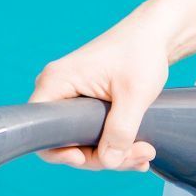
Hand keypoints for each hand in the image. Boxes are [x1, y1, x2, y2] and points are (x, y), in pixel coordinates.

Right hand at [29, 24, 168, 170]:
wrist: (154, 34)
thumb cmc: (141, 53)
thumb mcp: (134, 95)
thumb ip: (120, 130)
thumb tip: (108, 162)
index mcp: (57, 82)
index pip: (41, 130)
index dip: (59, 152)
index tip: (85, 157)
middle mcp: (58, 90)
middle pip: (66, 142)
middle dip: (103, 156)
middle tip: (141, 156)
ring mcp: (72, 98)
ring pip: (84, 141)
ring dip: (115, 154)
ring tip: (147, 152)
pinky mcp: (86, 104)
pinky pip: (94, 133)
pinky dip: (116, 145)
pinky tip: (139, 151)